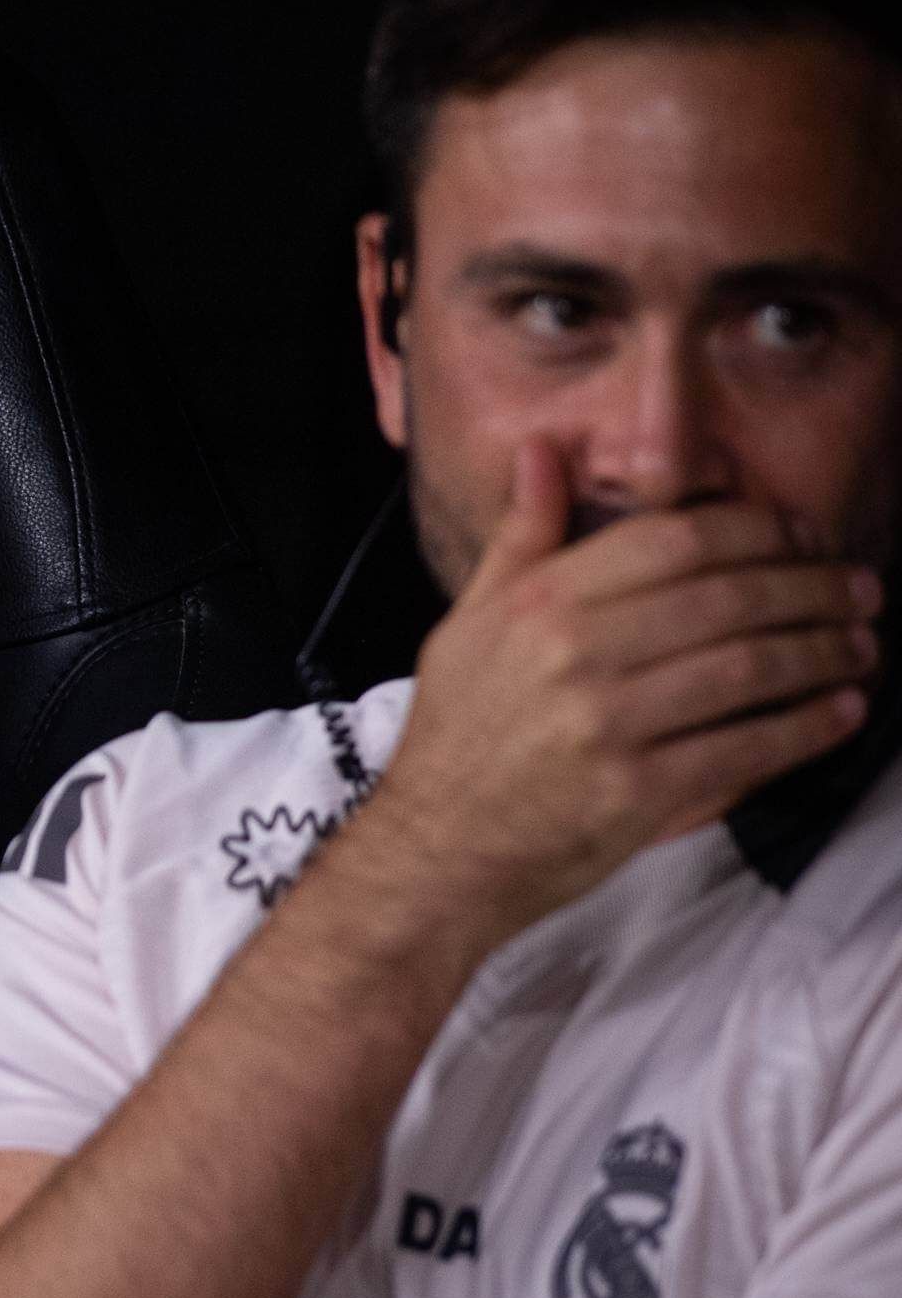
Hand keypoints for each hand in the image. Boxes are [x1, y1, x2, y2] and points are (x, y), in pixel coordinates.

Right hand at [365, 439, 878, 949]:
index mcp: (540, 601)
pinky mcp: (638, 793)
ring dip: (823, 653)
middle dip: (812, 588)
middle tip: (858, 588)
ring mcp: (609, 725)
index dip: (760, 529)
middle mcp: (576, 654)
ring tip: (861, 645)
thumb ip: (519, 536)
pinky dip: (806, 727)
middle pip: (729, 598)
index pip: (677, 539)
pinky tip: (840, 710)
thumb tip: (543, 451)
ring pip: (749, 669)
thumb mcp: (469, 621)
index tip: (804, 535)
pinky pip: (746, 748)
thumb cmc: (460, 731)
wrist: (438, 846)